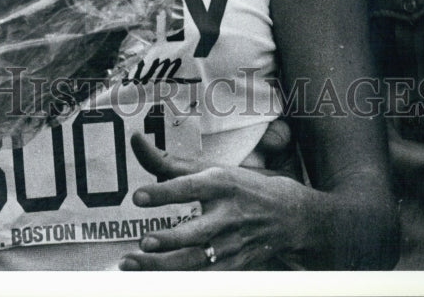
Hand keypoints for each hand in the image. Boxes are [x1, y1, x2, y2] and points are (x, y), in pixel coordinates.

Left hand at [118, 132, 309, 270]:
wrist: (288, 216)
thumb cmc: (241, 187)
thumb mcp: (211, 169)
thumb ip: (170, 162)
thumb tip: (135, 141)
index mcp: (220, 184)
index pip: (189, 187)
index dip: (163, 192)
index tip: (138, 197)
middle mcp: (227, 215)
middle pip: (195, 231)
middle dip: (169, 239)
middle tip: (144, 241)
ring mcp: (232, 244)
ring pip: (195, 261)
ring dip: (164, 266)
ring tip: (135, 262)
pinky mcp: (234, 266)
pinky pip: (205, 278)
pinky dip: (181, 281)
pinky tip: (155, 281)